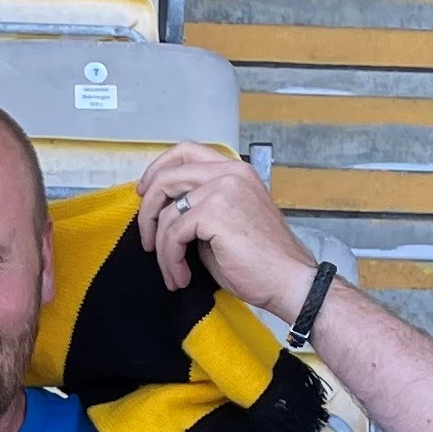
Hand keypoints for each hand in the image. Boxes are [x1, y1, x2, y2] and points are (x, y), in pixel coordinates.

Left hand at [136, 143, 317, 321]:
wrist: (288, 280)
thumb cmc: (261, 260)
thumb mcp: (225, 221)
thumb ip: (198, 206)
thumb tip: (164, 211)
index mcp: (235, 171)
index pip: (185, 152)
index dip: (157, 170)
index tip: (144, 193)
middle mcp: (230, 173)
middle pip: (168, 175)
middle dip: (148, 210)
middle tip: (147, 239)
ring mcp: (223, 189)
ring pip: (167, 212)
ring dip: (162, 248)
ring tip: (173, 271)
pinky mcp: (214, 212)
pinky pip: (173, 234)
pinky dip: (170, 259)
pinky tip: (181, 276)